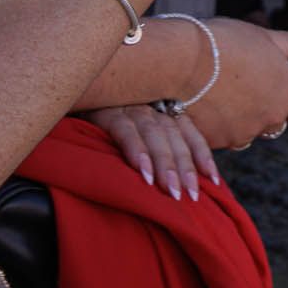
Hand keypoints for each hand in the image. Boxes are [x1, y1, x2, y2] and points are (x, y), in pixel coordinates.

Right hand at [87, 104, 218, 200]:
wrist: (74, 91)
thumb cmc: (107, 119)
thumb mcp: (136, 128)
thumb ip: (156, 145)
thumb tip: (179, 178)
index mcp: (161, 109)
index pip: (189, 131)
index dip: (202, 155)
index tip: (213, 181)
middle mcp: (150, 106)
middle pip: (174, 137)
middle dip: (185, 167)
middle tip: (191, 196)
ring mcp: (130, 107)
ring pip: (155, 135)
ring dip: (165, 164)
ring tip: (172, 191)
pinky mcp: (107, 111)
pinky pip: (126, 132)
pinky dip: (137, 152)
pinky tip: (144, 173)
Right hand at [177, 20, 287, 150]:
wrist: (179, 61)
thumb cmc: (222, 43)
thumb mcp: (262, 36)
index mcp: (287, 93)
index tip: (286, 93)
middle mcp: (269, 118)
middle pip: (275, 122)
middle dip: (263, 108)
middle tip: (243, 83)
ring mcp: (242, 133)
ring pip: (247, 131)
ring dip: (239, 117)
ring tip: (219, 90)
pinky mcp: (216, 143)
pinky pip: (222, 137)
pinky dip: (216, 124)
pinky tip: (203, 102)